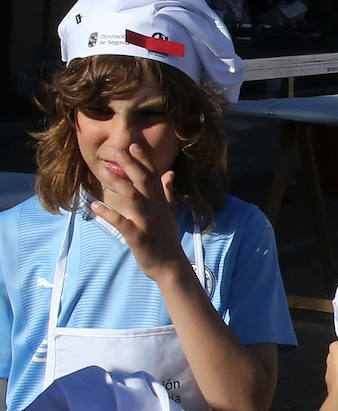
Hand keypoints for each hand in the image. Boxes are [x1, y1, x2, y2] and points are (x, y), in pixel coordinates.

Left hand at [89, 144, 187, 285]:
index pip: (152, 177)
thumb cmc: (167, 239)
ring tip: (102, 170)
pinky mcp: (138, 237)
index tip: (133, 145)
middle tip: (117, 150)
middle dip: (130, 165)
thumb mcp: (169, 213)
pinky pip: (122, 223)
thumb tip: (169, 172)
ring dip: (118, 183)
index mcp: (160, 203)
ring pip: (133, 198)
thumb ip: (167, 192)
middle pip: (143, 182)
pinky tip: (94, 205)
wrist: (171, 266)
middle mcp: (155, 209)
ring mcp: (147, 222)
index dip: (143, 160)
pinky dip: (108, 214)